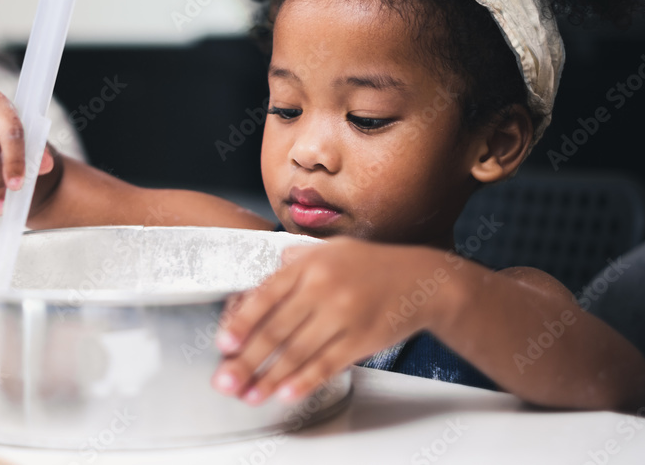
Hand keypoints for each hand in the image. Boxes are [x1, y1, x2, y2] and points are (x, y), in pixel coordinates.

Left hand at [211, 238, 456, 404]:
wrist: (421, 280)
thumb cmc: (370, 266)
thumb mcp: (330, 249)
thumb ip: (294, 261)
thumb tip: (262, 277)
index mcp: (309, 265)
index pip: (266, 296)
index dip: (241, 322)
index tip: (223, 344)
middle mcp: (323, 288)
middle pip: (277, 330)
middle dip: (246, 360)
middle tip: (224, 380)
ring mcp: (343, 315)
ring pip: (298, 352)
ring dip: (269, 378)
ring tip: (248, 395)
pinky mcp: (362, 340)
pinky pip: (327, 364)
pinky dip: (305, 381)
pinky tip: (285, 393)